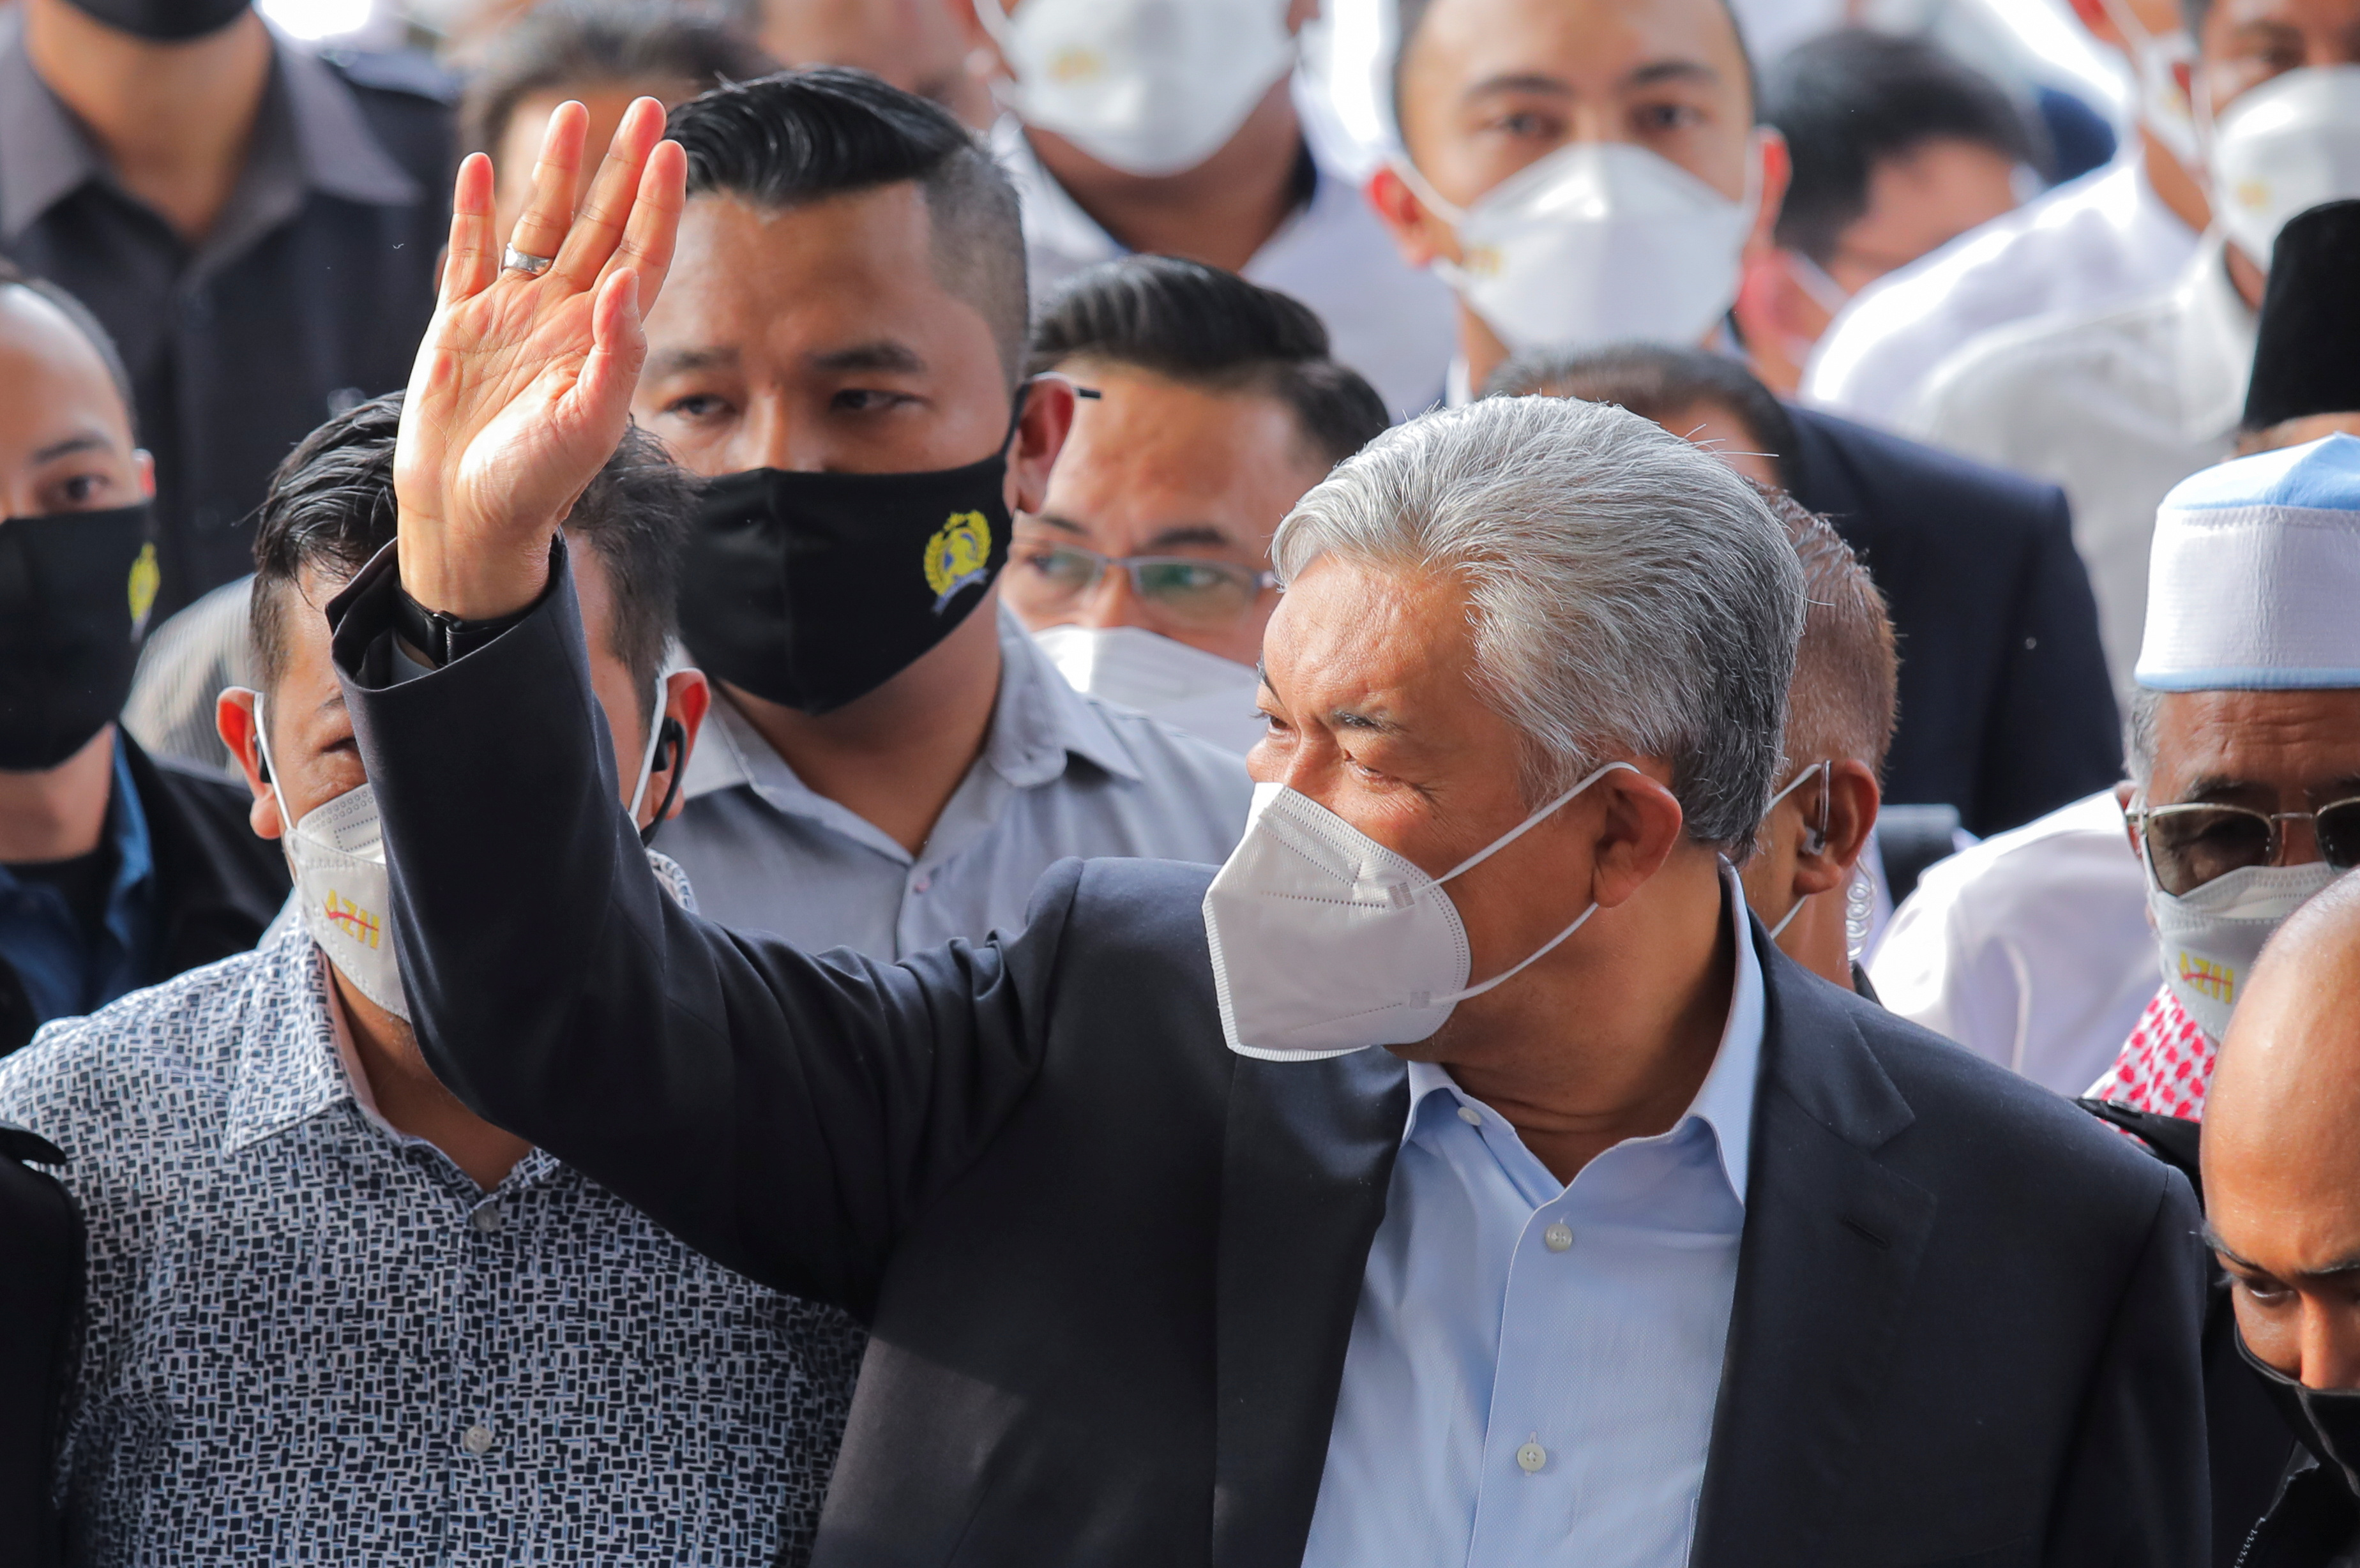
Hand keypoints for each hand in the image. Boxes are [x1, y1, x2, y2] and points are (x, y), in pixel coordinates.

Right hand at [393, 97, 686, 618]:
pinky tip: (478, 167)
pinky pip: (471, 254)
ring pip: (539, 226)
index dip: (658, 204)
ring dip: (554, 172)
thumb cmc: (537, 482)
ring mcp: (511, 315)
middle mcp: (563, 318)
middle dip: (619, 168)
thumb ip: (616, 352)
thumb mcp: (588, 422)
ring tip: (570, 114)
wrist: (469, 515)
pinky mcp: (459, 323)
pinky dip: (472, 210)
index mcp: (602, 340)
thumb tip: (632, 277)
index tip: (672, 151)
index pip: (642, 255)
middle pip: (599, 224)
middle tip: (643, 107)